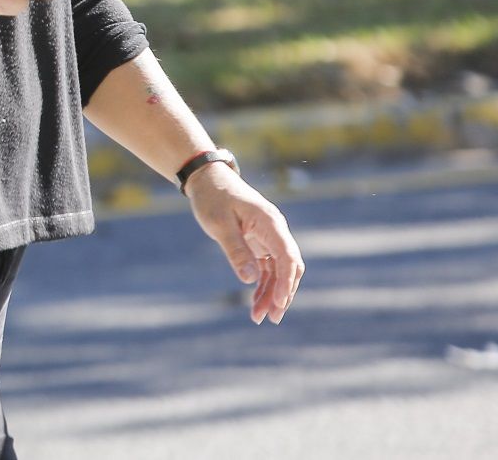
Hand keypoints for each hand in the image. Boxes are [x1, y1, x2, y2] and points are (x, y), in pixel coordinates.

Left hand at [185, 165, 303, 324]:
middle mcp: (276, 230)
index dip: (286, 282)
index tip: (278, 303)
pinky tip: (256, 302)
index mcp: (270, 223)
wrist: (207, 179)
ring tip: (259, 317)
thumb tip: (250, 279)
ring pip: (279, 270)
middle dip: (282, 294)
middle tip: (271, 318)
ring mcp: (270, 237)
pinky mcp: (261, 242)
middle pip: (289, 267)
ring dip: (272, 293)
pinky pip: (268, 267)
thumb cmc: (212, 197)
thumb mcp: (219, 224)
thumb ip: (236, 250)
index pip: (287, 257)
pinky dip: (264, 284)